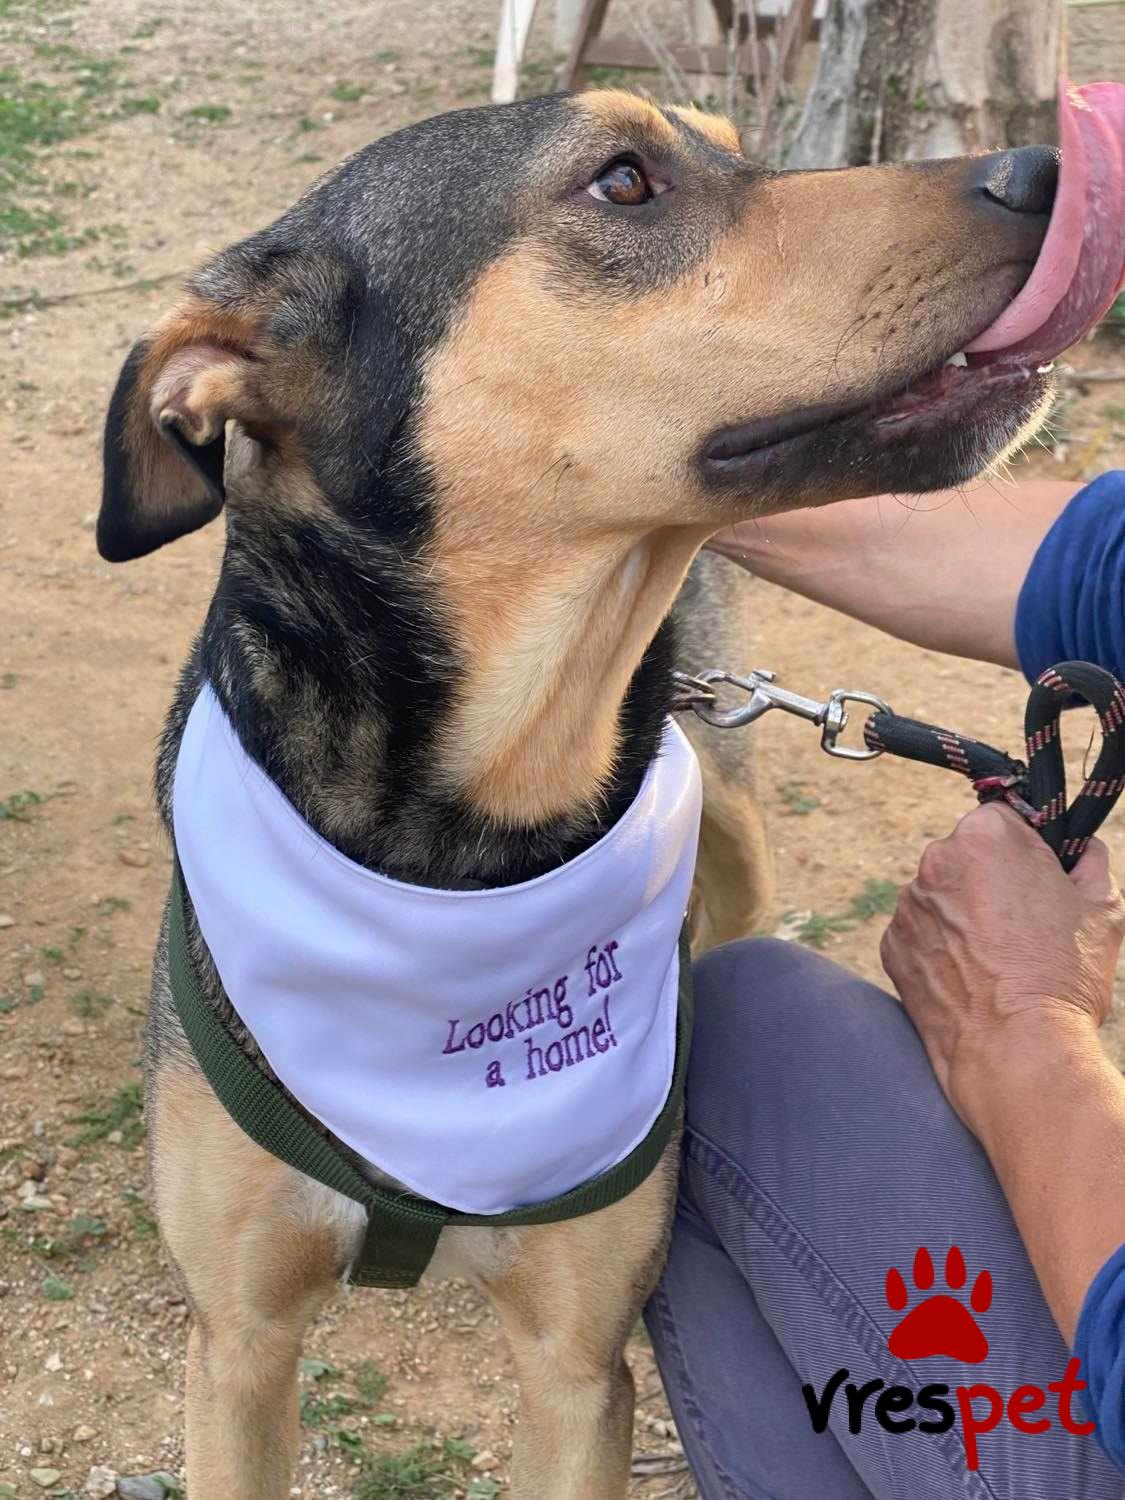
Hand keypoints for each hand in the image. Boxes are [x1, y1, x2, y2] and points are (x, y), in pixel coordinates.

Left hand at [881, 802, 1124, 1133]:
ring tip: (997, 961)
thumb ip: (1089, 862)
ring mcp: (908, 904)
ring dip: (962, 917)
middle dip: (989, 882)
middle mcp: (936, 860)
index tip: (1036, 880)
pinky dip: (939, 950)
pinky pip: (920, 935)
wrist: (1016, 1050)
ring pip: (940, 897)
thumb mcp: (1102, 907)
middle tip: (1021, 927)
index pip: (1002, 820)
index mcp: (986, 835)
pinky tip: (970, 979)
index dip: (1023, 850)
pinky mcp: (891, 944)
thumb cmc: (1063, 975)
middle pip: (966, 857)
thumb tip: (1084, 848)